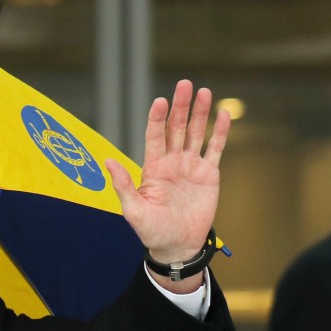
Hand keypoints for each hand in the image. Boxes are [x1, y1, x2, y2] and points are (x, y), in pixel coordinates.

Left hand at [105, 80, 229, 290]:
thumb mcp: (133, 210)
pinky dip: (220, 132)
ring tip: (203, 91)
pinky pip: (215, 149)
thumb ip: (123, 185)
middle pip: (176, 128)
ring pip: (196, 133)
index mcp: (153, 168)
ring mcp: (191, 166)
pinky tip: (223, 114)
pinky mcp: (209, 174)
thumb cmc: (151, 231)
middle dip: (180, 107)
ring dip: (199, 113)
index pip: (155, 136)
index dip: (157, 118)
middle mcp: (172, 162)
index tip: (160, 101)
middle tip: (185, 84)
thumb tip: (108, 161)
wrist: (177, 245)